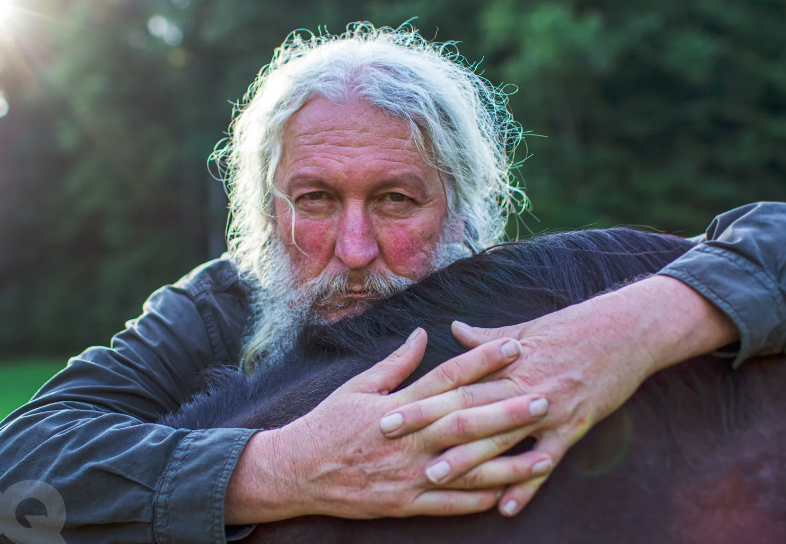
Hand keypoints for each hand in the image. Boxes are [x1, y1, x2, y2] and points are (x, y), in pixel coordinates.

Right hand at [223, 328, 551, 523]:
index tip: (515, 346)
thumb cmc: (328, 424)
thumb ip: (395, 364)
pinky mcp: (404, 503)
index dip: (483, 361)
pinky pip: (448, 506)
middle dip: (506, 410)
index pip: (447, 377)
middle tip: (543, 398)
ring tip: (542, 456)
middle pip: (465, 422)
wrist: (297, 472)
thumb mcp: (357, 387)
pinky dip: (478, 502)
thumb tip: (423, 334)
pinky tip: (508, 496)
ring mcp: (408, 475)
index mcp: (398, 406)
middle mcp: (408, 440)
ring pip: (465, 470)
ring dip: (507, 464)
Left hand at [379, 275, 739, 516]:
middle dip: (428, 426)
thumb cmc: (574, 326)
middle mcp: (521, 383)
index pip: (453, 382)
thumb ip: (486, 338)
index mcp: (506, 360)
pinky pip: (546, 459)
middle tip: (391, 442)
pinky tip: (505, 506)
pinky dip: (526, 484)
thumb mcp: (526, 328)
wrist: (627, 329)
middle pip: (467, 408)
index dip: (419, 398)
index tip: (386, 411)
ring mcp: (547, 405)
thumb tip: (453, 329)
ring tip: (435, 477)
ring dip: (468, 458)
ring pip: (501, 436)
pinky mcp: (574, 425)